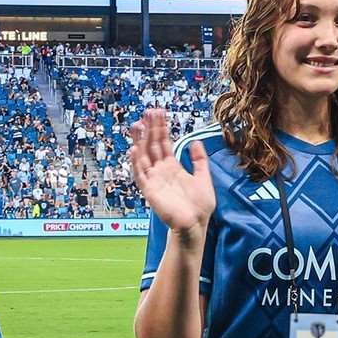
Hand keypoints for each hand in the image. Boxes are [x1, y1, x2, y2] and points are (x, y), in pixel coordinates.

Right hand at [129, 108, 214, 234]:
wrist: (195, 225)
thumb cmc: (200, 206)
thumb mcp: (203, 178)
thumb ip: (199, 160)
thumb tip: (196, 141)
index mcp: (172, 166)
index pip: (163, 143)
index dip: (160, 128)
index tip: (157, 113)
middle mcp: (161, 171)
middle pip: (152, 145)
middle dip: (149, 128)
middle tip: (147, 112)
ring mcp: (154, 179)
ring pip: (143, 156)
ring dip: (139, 141)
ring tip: (136, 125)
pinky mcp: (150, 190)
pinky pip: (140, 175)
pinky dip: (136, 162)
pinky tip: (134, 149)